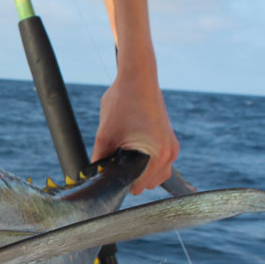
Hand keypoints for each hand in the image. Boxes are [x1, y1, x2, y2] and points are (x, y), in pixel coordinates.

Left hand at [91, 72, 179, 195]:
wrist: (138, 76)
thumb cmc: (122, 102)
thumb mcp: (104, 135)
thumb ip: (98, 160)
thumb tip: (92, 178)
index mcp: (159, 154)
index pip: (138, 187)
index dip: (120, 184)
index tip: (108, 174)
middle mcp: (171, 153)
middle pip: (147, 185)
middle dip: (129, 178)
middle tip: (114, 161)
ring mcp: (172, 147)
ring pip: (154, 176)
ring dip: (138, 172)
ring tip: (122, 155)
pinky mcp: (169, 141)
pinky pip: (158, 164)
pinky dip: (145, 163)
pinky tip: (130, 151)